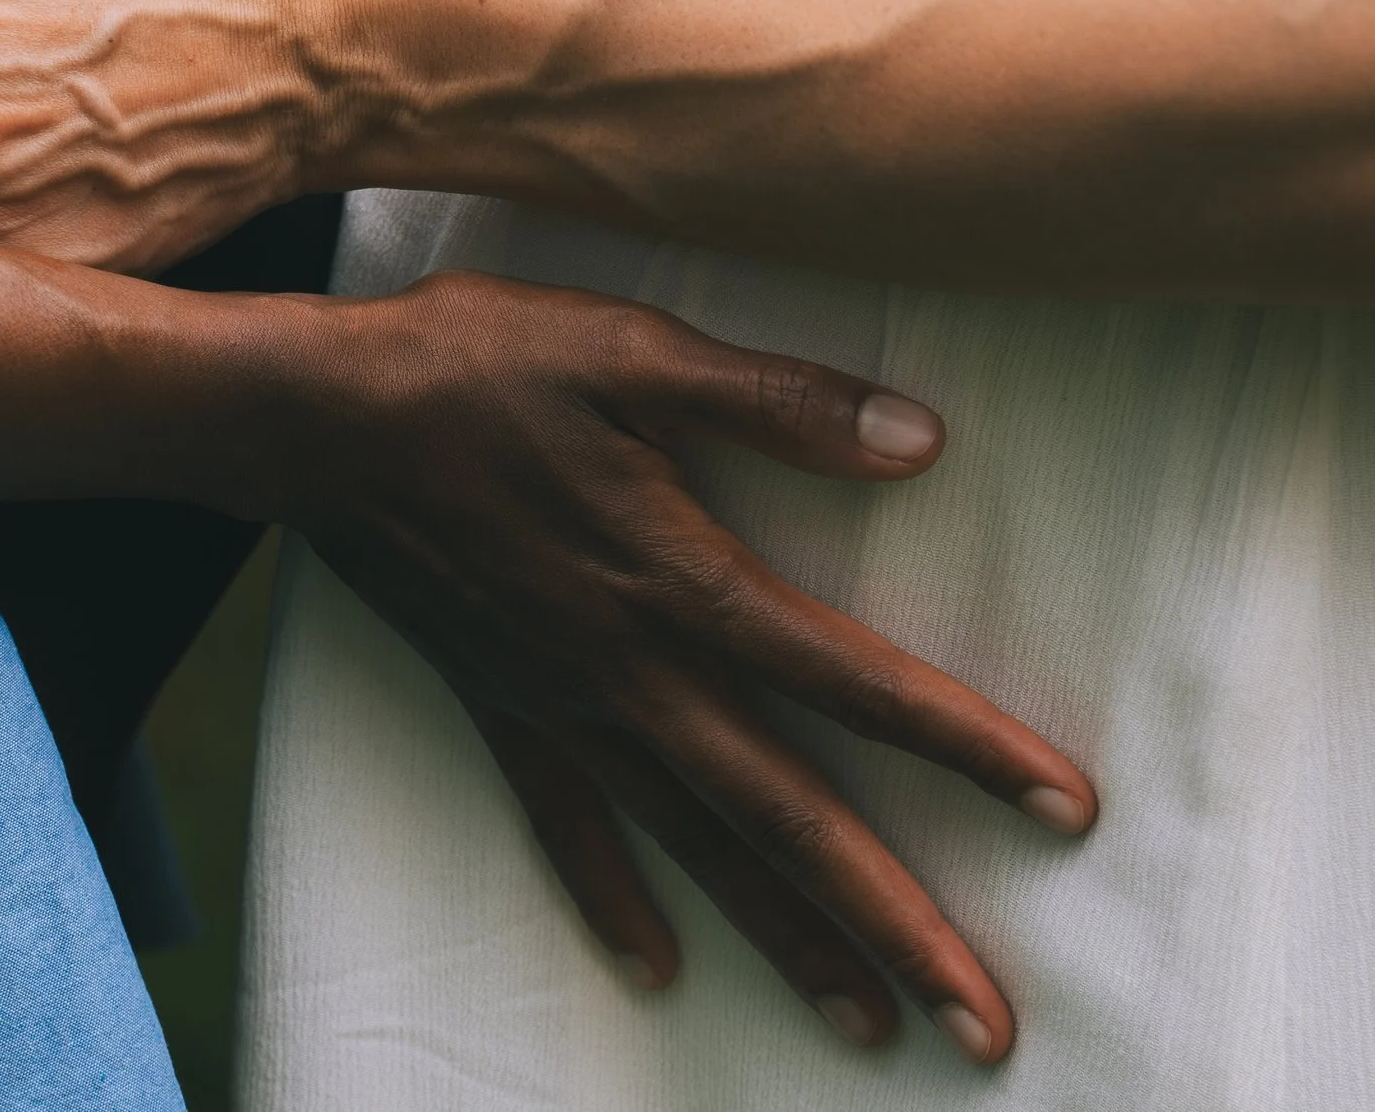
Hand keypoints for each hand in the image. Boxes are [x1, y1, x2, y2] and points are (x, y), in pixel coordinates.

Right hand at [253, 271, 1096, 1061]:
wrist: (308, 418)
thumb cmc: (469, 367)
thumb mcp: (629, 348)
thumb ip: (775, 401)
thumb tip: (920, 440)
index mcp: (677, 582)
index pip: (852, 685)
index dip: (968, 747)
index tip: (1067, 811)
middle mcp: (628, 673)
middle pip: (787, 819)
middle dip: (895, 923)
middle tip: (985, 1027)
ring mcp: (559, 704)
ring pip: (693, 847)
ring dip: (785, 940)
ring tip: (866, 1024)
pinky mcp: (499, 704)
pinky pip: (564, 827)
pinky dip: (611, 900)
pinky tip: (653, 965)